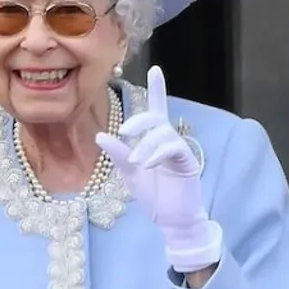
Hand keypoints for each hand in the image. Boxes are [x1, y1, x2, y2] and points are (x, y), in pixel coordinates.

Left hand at [95, 65, 221, 273]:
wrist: (171, 220)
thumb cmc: (152, 194)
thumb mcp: (129, 172)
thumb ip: (118, 154)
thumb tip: (100, 135)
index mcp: (155, 139)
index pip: (155, 110)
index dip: (157, 89)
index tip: (155, 69)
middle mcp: (169, 140)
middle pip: (156, 117)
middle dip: (139, 120)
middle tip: (125, 131)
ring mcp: (179, 150)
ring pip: (163, 134)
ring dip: (146, 144)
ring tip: (137, 161)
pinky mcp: (187, 163)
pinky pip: (173, 149)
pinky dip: (158, 153)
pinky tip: (148, 163)